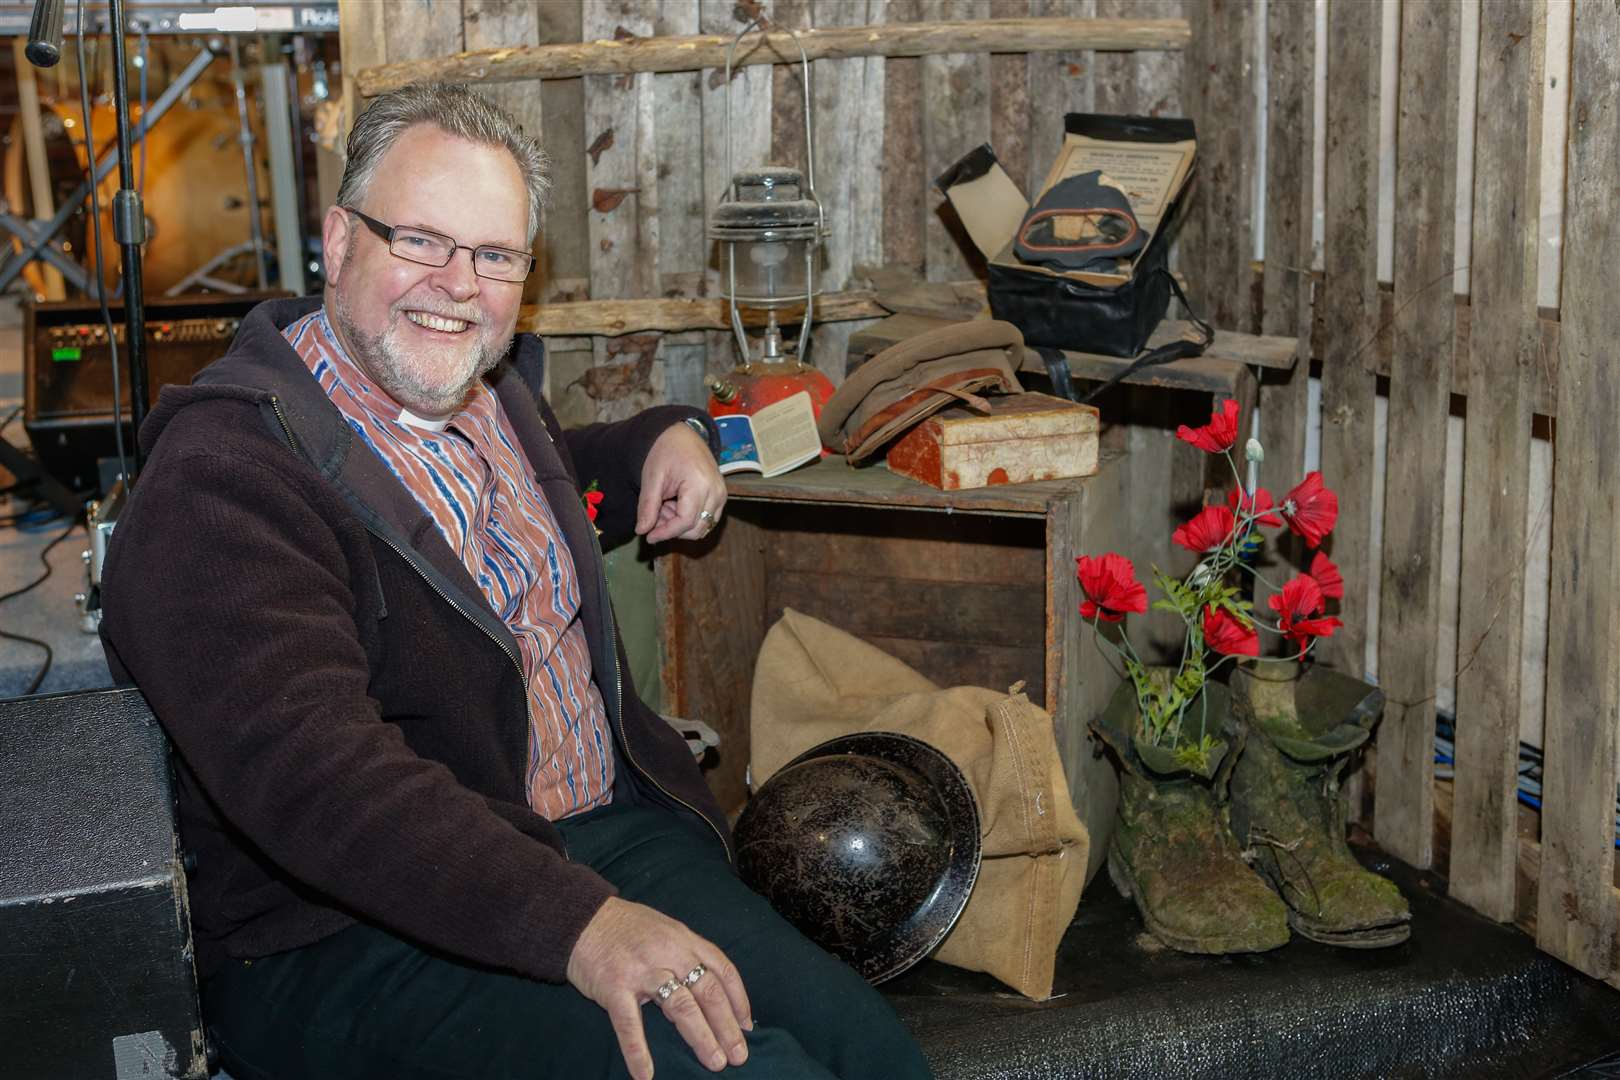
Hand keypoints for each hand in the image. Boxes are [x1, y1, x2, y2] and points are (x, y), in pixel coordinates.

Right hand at [567, 896, 752, 1079]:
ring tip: (715, 1062)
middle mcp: (669, 952)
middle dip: (727, 1025)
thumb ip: (687, 955)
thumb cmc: (627, 929)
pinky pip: (629, 1023)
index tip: (748, 1026)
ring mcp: (642, 969)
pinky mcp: (614, 985)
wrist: (582, 919)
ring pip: (681, 1005)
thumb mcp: (665, 931)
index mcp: (684, 939)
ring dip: (701, 1037)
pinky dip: (638, 1050)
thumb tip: (712, 991)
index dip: (738, 999)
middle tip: (739, 1055)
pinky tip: (646, 1074)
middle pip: (708, 991)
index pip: (722, 969)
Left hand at [637, 423, 725, 543]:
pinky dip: (690, 519)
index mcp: (700, 484)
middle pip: (696, 528)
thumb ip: (647, 506)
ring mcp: (722, 494)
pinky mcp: (721, 496)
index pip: (685, 522)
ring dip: (681, 525)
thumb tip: (642, 531)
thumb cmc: (665, 451)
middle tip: (654, 515)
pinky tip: (674, 505)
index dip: (665, 533)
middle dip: (672, 529)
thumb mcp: (652, 478)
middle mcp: (716, 491)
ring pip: (703, 527)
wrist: (680, 434)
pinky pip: (708, 519)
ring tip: (664, 506)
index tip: (648, 536)